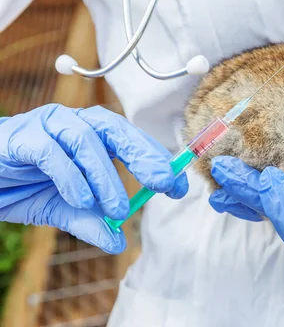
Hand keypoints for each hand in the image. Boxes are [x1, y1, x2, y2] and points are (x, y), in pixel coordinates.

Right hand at [0, 104, 188, 253]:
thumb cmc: (24, 184)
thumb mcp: (63, 208)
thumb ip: (91, 221)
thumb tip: (118, 243)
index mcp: (93, 134)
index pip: (132, 140)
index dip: (157, 159)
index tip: (178, 185)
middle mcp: (75, 123)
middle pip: (117, 130)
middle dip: (144, 156)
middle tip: (164, 183)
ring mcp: (49, 124)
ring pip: (86, 140)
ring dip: (106, 177)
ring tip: (118, 210)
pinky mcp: (23, 136)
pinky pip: (52, 152)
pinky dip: (71, 176)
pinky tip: (81, 200)